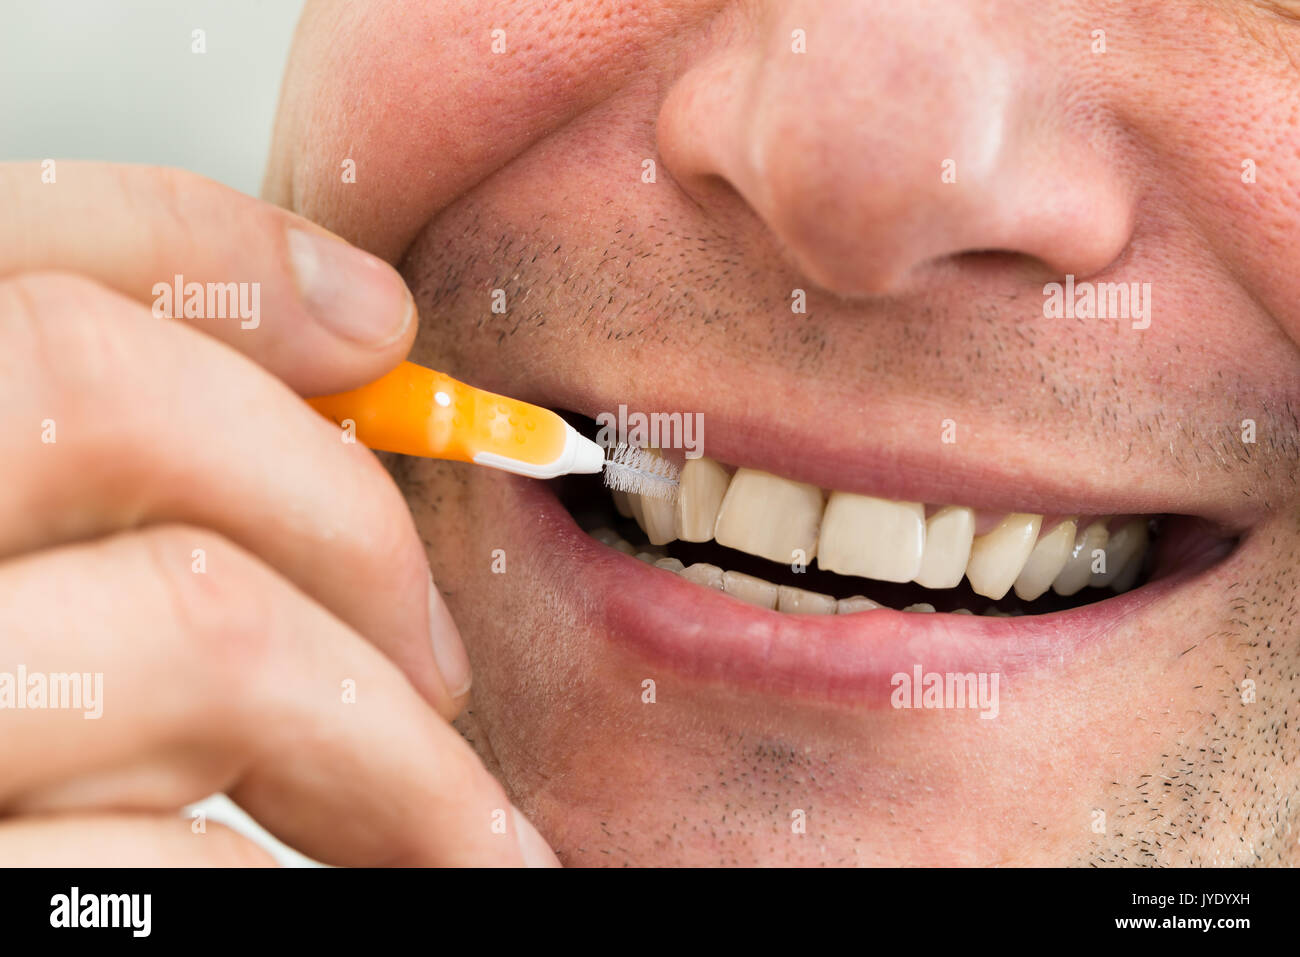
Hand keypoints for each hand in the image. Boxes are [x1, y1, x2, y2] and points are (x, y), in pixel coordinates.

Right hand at [0, 162, 557, 865]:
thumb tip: (357, 317)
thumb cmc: (6, 748)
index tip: (375, 326)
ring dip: (392, 745)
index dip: (212, 256)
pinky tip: (361, 896)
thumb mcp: (13, 569)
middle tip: (441, 658)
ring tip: (464, 832)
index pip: (7, 251)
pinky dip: (309, 881)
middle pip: (95, 399)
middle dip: (333, 505)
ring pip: (193, 627)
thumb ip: (121, 444)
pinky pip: (177, 861)